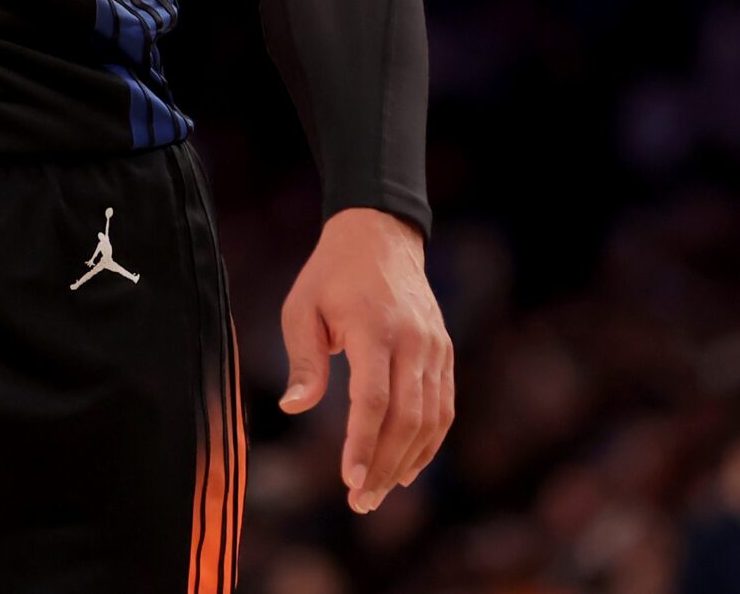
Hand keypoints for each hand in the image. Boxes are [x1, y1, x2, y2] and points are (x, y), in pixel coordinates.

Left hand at [278, 208, 453, 515]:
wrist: (380, 236)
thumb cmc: (330, 275)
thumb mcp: (302, 307)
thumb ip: (303, 359)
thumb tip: (294, 408)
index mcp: (375, 328)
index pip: (374, 399)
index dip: (362, 443)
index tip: (349, 480)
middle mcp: (413, 341)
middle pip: (406, 418)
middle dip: (383, 465)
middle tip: (359, 502)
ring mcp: (435, 348)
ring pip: (430, 419)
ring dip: (406, 462)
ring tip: (377, 494)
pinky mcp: (445, 353)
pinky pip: (443, 408)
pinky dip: (428, 443)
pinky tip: (405, 470)